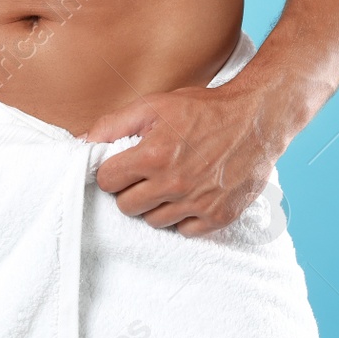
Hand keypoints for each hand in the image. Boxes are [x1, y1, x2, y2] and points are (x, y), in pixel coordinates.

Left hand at [84, 80, 287, 236]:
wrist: (257, 118)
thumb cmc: (203, 109)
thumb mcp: (153, 105)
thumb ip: (112, 124)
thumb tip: (81, 142)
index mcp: (153, 155)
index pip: (106, 181)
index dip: (112, 171)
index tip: (125, 164)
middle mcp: (174, 184)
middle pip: (126, 206)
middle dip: (131, 189)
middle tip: (148, 173)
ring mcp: (197, 203)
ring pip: (153, 221)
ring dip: (156, 205)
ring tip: (171, 182)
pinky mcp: (218, 216)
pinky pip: (184, 231)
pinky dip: (183, 217)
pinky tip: (190, 195)